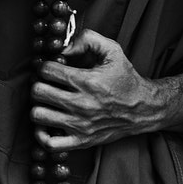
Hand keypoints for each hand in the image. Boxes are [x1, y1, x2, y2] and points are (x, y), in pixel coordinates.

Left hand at [29, 29, 170, 152]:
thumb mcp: (113, 51)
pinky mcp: (82, 141)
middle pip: (38, 92)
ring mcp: (80, 125)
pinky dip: (42, 135)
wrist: (144, 109)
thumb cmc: (126, 79)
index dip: (44, 66)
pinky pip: (50, 144)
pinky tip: (47, 124)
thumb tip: (63, 48)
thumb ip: (88, 39)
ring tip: (47, 102)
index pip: (47, 70)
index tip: (50, 69)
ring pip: (38, 115)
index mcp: (87, 81)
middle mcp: (82, 104)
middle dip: (39, 84)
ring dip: (38, 106)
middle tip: (46, 84)